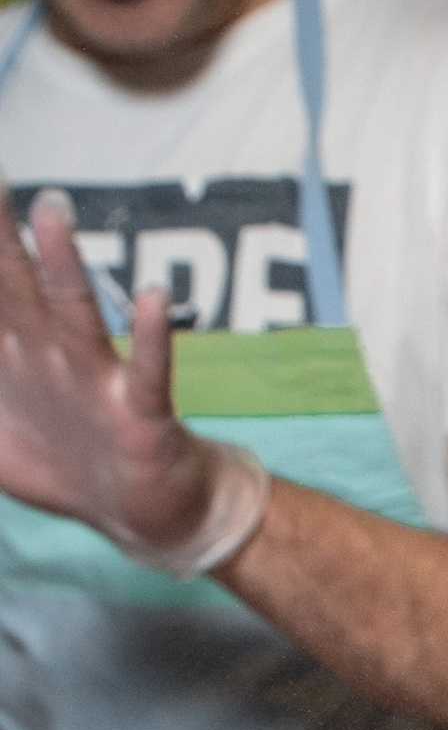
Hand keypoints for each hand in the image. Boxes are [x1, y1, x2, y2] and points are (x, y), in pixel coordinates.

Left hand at [0, 188, 257, 569]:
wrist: (142, 517)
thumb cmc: (62, 463)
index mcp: (8, 355)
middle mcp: (48, 355)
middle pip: (13, 284)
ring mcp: (95, 380)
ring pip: (74, 314)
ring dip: (62, 263)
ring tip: (51, 212)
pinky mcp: (140, 414)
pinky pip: (147, 372)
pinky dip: (149, 336)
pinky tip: (152, 296)